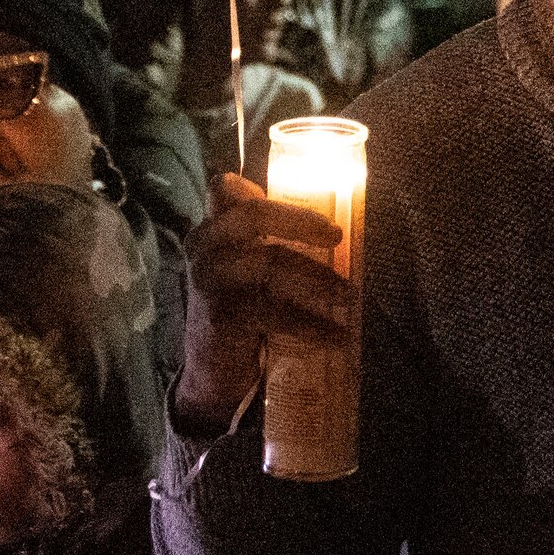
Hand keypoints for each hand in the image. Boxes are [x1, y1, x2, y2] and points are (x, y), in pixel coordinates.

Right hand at [177, 176, 353, 442]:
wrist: (212, 368)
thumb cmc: (244, 307)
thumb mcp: (253, 269)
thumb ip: (276, 243)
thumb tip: (341, 231)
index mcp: (214, 229)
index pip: (224, 188)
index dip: (262, 187)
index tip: (301, 199)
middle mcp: (204, 246)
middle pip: (252, 215)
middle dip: (300, 222)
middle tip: (338, 236)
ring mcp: (208, 280)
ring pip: (267, 262)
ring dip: (316, 277)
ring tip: (349, 295)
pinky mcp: (218, 316)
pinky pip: (272, 311)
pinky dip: (311, 324)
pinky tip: (337, 335)